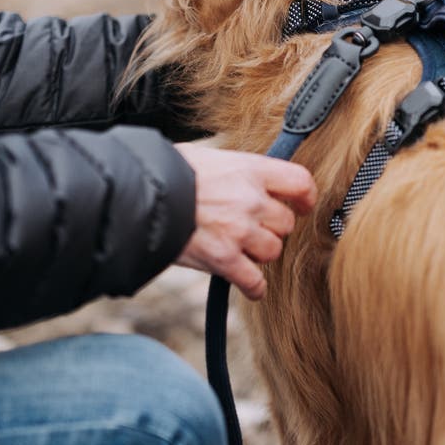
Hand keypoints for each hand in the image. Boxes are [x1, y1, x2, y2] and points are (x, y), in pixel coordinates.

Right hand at [173, 144, 316, 299]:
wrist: (138, 195)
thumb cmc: (167, 171)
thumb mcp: (207, 156)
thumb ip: (234, 170)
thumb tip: (241, 176)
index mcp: (250, 169)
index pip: (300, 182)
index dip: (306, 197)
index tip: (302, 205)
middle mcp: (251, 200)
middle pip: (286, 223)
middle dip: (273, 229)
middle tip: (254, 229)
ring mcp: (239, 231)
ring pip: (272, 251)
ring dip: (260, 254)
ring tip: (242, 250)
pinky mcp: (224, 259)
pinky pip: (254, 282)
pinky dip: (254, 288)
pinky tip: (251, 287)